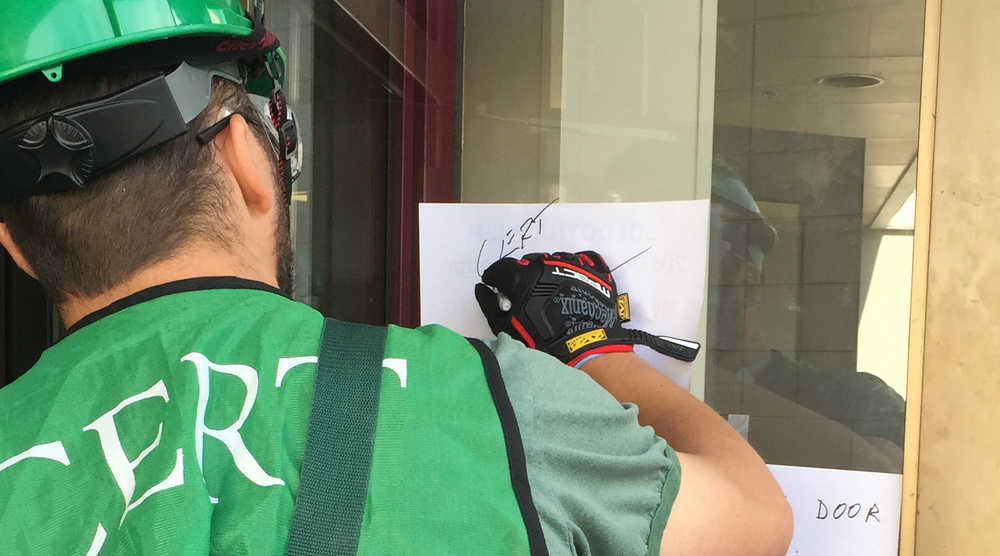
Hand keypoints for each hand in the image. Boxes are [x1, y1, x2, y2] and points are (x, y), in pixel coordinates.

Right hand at [475, 251, 699, 365]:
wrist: (584, 349)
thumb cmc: (541, 340)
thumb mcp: (506, 327)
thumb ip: (489, 304)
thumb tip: (481, 288)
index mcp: (521, 276)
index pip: (501, 268)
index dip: (496, 278)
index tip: (497, 285)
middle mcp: (545, 264)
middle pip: (527, 263)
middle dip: (523, 276)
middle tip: (526, 295)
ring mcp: (572, 265)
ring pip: (554, 259)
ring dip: (549, 271)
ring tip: (552, 291)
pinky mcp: (593, 270)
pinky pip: (583, 258)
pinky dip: (576, 265)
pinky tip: (573, 279)